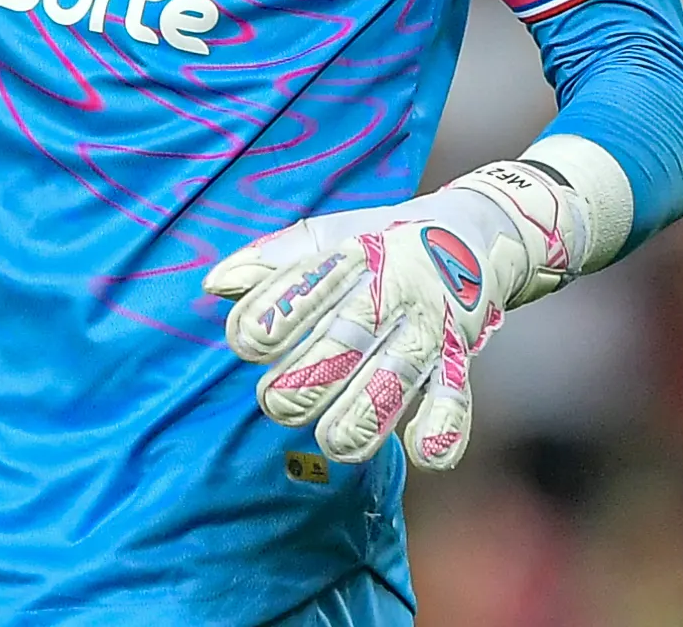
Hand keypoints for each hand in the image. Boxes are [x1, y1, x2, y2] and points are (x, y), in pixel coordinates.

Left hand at [203, 161, 589, 470]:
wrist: (468, 232)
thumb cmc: (378, 242)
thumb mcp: (325, 236)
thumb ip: (269, 261)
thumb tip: (214, 284)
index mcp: (350, 259)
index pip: (297, 295)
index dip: (263, 324)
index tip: (247, 343)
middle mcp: (390, 293)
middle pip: (339, 346)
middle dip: (299, 385)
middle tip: (277, 400)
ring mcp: (428, 328)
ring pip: (391, 381)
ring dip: (357, 418)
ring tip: (331, 437)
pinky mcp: (460, 359)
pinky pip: (455, 400)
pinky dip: (441, 430)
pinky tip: (419, 451)